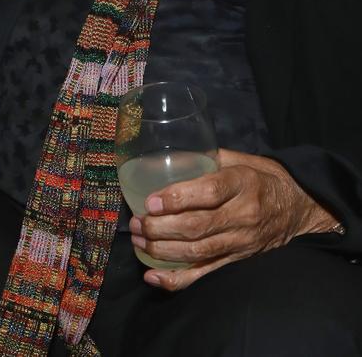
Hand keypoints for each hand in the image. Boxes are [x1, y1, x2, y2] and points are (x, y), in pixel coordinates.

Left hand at [130, 148, 338, 290]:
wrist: (299, 208)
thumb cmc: (265, 177)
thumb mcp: (242, 159)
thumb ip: (210, 157)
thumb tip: (171, 156)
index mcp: (243, 183)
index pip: (209, 193)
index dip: (177, 198)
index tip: (150, 201)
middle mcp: (243, 215)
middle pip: (198, 227)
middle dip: (160, 228)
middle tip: (136, 222)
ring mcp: (241, 242)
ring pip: (197, 252)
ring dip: (162, 250)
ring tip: (138, 241)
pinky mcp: (237, 261)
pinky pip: (205, 274)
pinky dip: (177, 279)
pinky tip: (153, 276)